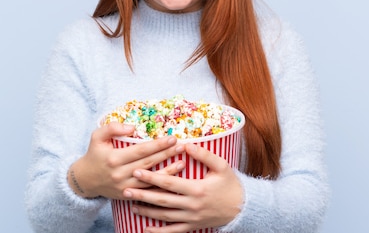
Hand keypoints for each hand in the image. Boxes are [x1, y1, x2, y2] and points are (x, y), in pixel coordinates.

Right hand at [69, 122, 183, 198]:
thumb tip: (133, 127)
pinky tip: (173, 178)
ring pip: (150, 179)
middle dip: (166, 154)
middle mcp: (120, 174)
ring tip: (182, 162)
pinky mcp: (128, 194)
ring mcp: (125, 186)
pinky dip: (160, 184)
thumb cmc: (94, 154)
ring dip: (168, 171)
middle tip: (181, 146)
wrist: (85, 180)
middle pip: (148, 163)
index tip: (171, 138)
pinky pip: (148, 190)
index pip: (140, 151)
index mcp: (114, 159)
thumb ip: (112, 128)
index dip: (157, 145)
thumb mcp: (97, 137)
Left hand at [122, 143, 243, 232]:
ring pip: (165, 216)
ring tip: (131, 204)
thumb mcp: (221, 166)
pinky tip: (145, 228)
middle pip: (162, 200)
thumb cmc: (231, 184)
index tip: (137, 171)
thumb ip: (203, 154)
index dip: (152, 177)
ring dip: (147, 211)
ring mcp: (191, 218)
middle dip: (143, 194)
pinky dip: (158, 232)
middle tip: (126, 188)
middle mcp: (192, 205)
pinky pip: (173, 231)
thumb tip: (185, 144)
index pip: (169, 183)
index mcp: (197, 189)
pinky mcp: (193, 226)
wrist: (243, 208)